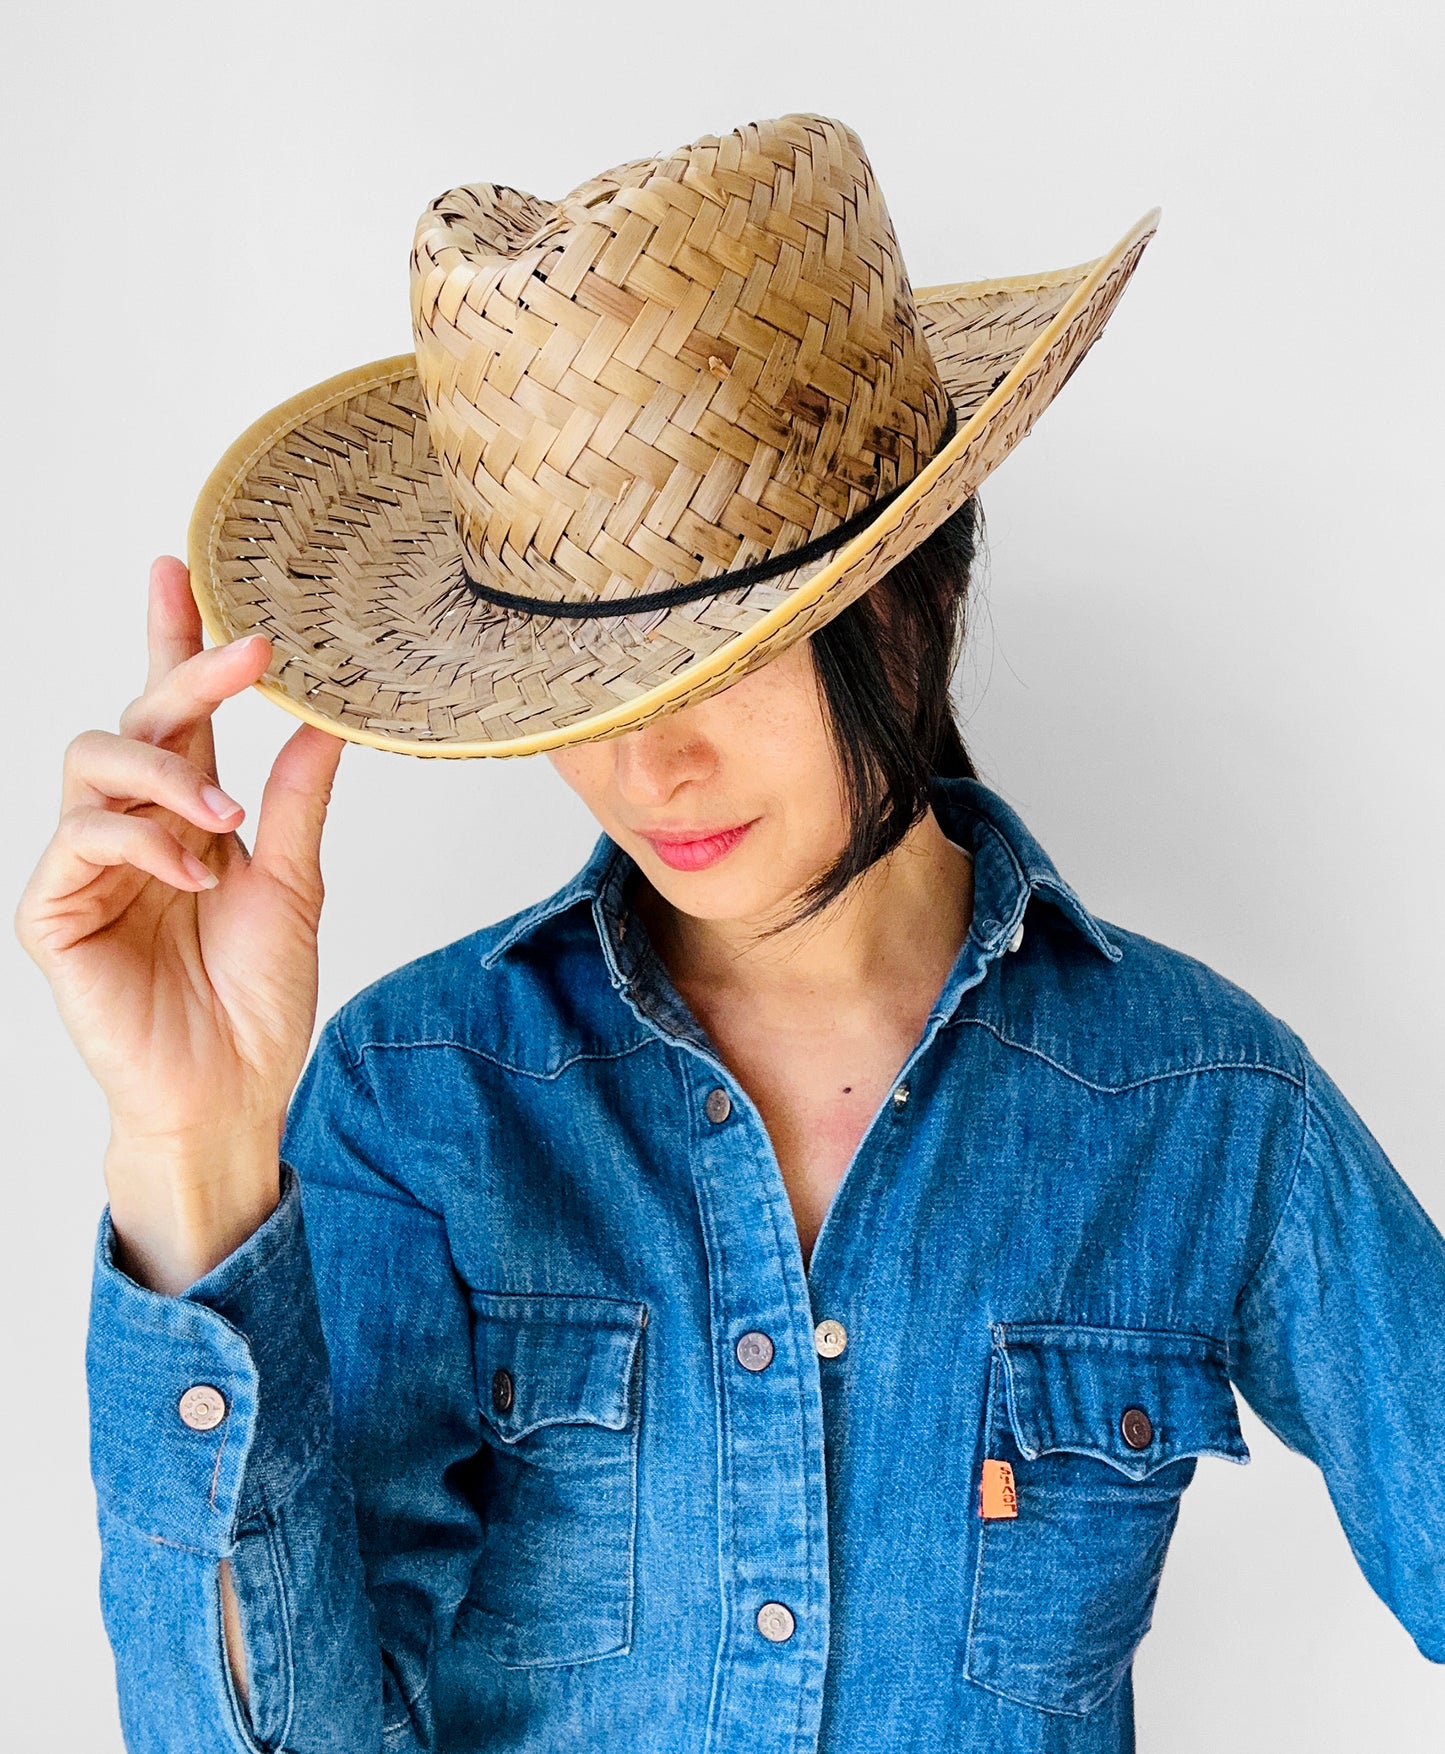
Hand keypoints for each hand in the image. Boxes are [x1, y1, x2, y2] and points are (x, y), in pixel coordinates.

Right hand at [14, 556, 344, 1287]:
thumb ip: (295, 804)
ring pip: (92, 763)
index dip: (171, 641)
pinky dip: (142, 844)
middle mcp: (133, 828)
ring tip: (223, 815)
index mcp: (187, 815)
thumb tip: (327, 723)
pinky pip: (80, 842)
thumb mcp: (293, 886)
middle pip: (135, 718)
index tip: (180, 570)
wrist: (231, 1091)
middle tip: (252, 650)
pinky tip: (194, 873)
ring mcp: (87, 867)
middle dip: (188, 675)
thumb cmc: (256, 1001)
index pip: (174, 713)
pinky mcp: (53, 911)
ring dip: (166, 771)